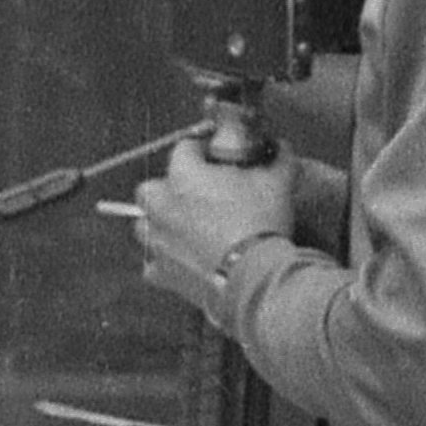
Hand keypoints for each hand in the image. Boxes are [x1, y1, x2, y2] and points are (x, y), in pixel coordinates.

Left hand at [135, 133, 297, 317]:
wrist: (253, 278)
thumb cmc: (260, 224)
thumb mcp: (278, 181)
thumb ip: (277, 157)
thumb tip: (280, 148)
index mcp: (184, 175)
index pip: (184, 148)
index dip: (202, 151)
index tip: (216, 159)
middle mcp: (161, 204)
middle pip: (151, 187)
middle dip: (169, 189)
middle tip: (197, 196)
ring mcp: (157, 240)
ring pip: (144, 224)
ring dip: (161, 223)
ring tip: (189, 228)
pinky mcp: (160, 272)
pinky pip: (153, 262)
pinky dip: (166, 260)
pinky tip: (187, 260)